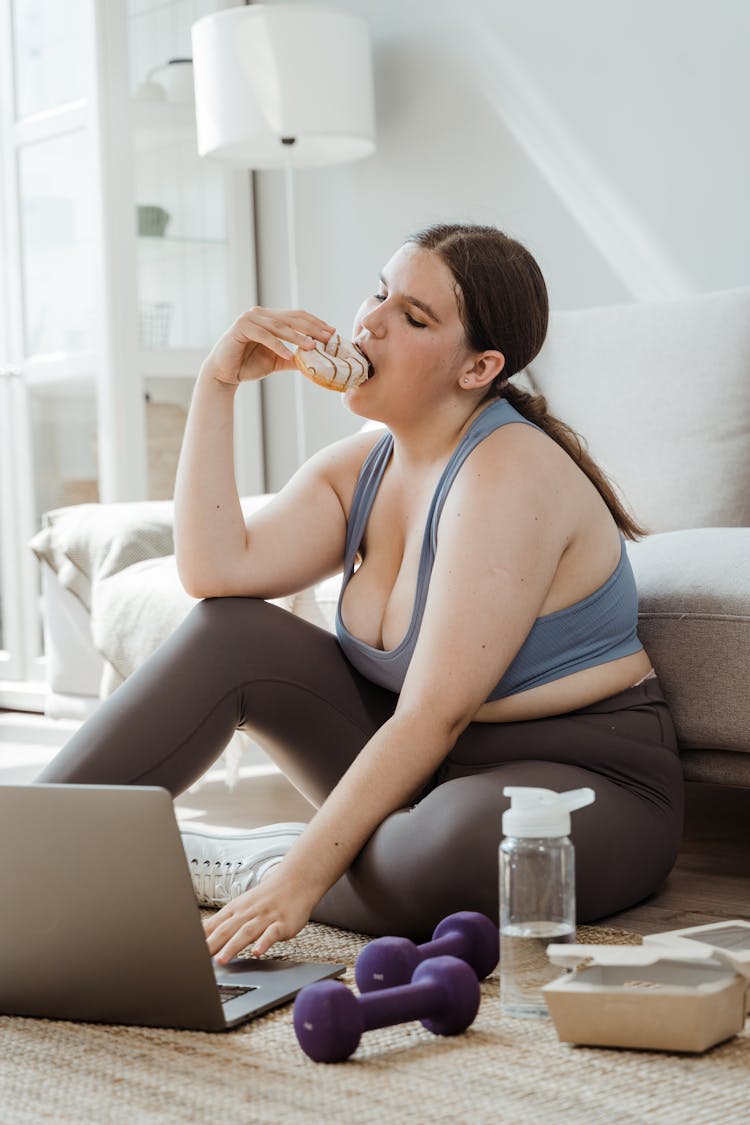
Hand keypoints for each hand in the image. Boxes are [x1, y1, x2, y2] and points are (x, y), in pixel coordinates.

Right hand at [201, 307, 334, 386]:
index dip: (315, 323)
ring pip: (279, 327)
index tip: (332, 332)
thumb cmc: (249, 365)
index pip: (297, 316)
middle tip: (328, 337)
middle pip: (291, 318)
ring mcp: (250, 319)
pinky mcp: (241, 328)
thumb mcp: (278, 361)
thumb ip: (295, 358)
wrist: (224, 373)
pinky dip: (278, 346)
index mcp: (270, 318)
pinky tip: (289, 355)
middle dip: (312, 328)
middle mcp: (260, 314)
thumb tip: (318, 361)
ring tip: (312, 346)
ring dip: (297, 337)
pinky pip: (264, 336)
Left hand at [203, 861, 319, 962]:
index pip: (214, 925)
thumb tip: (200, 934)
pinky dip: (264, 943)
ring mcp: (265, 918)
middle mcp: (248, 913)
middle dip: (212, 945)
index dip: (201, 939)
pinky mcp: (282, 923)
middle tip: (200, 959)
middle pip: (227, 930)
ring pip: (246, 932)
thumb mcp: (241, 906)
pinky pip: (272, 934)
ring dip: (233, 946)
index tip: (190, 951)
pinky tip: (257, 953)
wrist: (296, 881)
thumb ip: (222, 922)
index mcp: (236, 910)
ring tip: (222, 960)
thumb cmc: (266, 897)